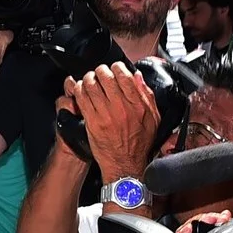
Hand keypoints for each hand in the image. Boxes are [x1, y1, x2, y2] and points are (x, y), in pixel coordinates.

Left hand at [72, 63, 159, 177]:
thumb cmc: (139, 143)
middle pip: (105, 76)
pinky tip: (82, 90)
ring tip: (90, 80)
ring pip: (91, 84)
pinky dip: (79, 90)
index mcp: (137, 105)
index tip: (114, 68)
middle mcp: (121, 108)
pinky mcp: (92, 121)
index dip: (117, 67)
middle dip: (101, 70)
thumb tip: (137, 77)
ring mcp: (105, 114)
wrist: (125, 164)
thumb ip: (147, 95)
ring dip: (88, 78)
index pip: (124, 76)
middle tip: (100, 73)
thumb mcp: (153, 119)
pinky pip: (81, 97)